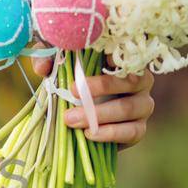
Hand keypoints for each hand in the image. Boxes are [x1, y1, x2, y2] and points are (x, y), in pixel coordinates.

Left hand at [31, 53, 154, 148]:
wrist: (78, 122)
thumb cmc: (72, 87)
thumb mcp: (59, 70)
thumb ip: (49, 62)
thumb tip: (43, 66)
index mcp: (124, 61)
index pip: (127, 53)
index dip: (114, 55)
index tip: (97, 57)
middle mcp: (140, 81)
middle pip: (130, 81)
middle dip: (100, 86)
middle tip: (72, 92)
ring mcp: (143, 105)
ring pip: (129, 108)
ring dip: (100, 114)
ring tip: (72, 120)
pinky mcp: (139, 129)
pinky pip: (132, 131)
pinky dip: (110, 133)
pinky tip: (90, 134)